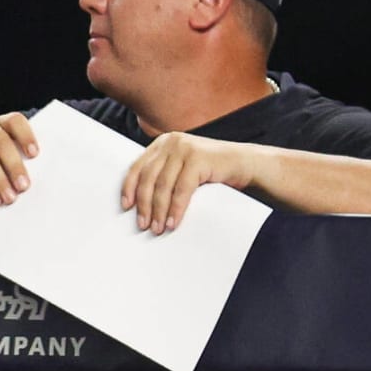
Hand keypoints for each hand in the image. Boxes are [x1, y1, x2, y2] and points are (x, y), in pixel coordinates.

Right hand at [0, 113, 39, 207]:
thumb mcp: (2, 157)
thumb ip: (17, 158)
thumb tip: (32, 178)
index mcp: (1, 123)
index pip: (15, 121)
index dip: (26, 136)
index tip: (34, 154)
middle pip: (1, 142)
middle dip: (14, 166)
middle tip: (23, 187)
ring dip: (0, 181)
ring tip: (9, 198)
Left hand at [122, 133, 263, 233]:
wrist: (244, 164)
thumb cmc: (209, 171)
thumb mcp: (180, 168)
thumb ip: (163, 174)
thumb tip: (137, 202)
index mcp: (162, 144)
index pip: (138, 167)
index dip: (129, 188)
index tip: (126, 207)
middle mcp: (171, 142)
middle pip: (148, 178)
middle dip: (144, 205)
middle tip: (143, 225)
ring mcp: (185, 148)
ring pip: (163, 186)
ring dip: (158, 211)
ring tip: (157, 228)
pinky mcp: (198, 159)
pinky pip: (181, 190)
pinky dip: (176, 209)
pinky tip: (172, 222)